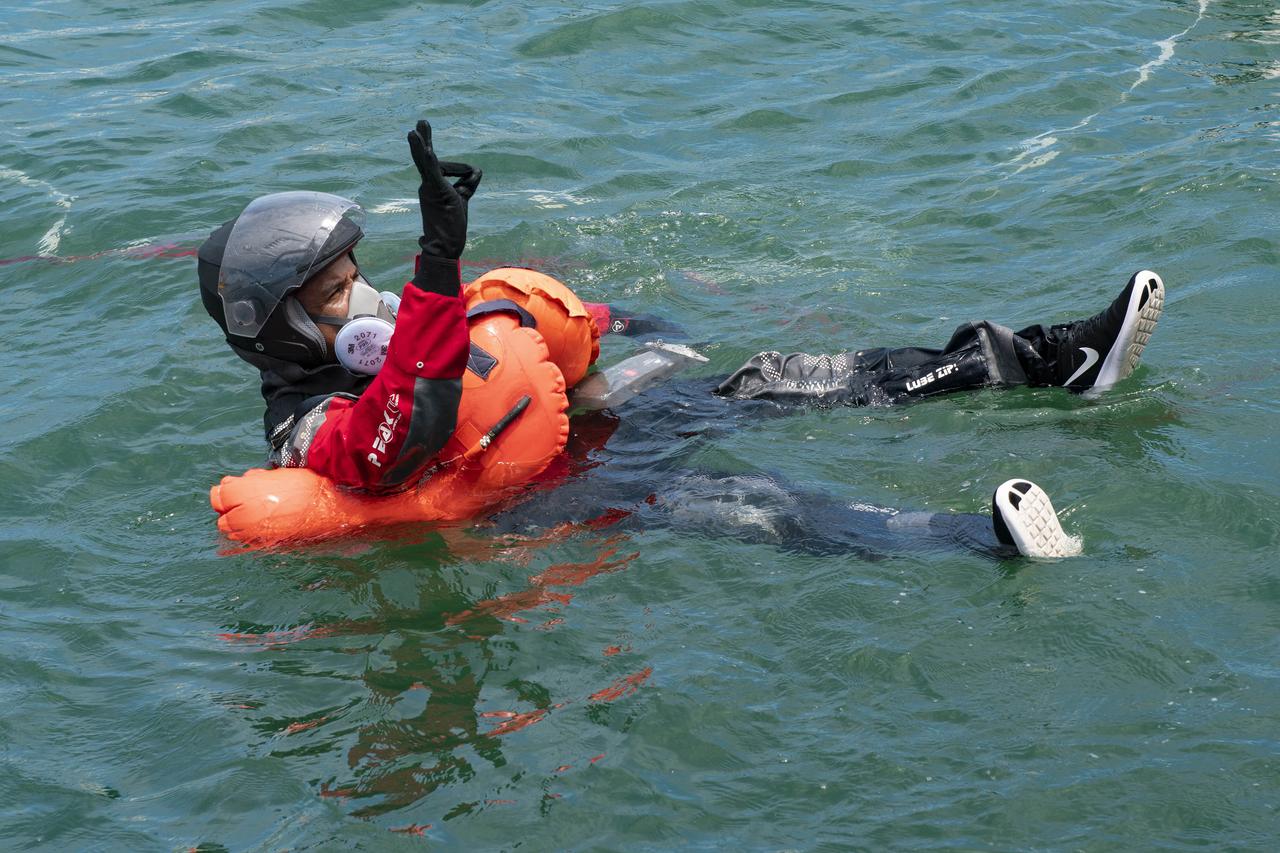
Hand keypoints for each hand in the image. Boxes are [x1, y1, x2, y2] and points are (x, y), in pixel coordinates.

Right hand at [407, 120, 481, 257]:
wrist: (444, 247)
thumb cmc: (452, 226)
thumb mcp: (463, 198)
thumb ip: (469, 183)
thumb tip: (477, 169)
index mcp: (432, 185)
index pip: (444, 166)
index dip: (464, 172)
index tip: (472, 178)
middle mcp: (427, 184)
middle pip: (427, 158)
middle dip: (424, 140)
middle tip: (421, 122)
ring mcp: (429, 188)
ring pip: (428, 161)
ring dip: (421, 144)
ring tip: (417, 127)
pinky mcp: (434, 191)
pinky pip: (431, 171)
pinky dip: (427, 157)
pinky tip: (422, 145)